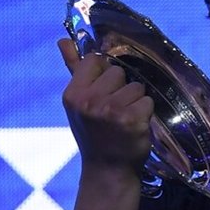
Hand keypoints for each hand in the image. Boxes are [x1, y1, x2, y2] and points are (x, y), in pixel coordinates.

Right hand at [58, 38, 153, 170]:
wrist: (108, 170)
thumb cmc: (93, 134)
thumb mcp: (78, 102)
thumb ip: (74, 68)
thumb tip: (62, 40)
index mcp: (74, 94)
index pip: (95, 61)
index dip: (102, 75)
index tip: (101, 94)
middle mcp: (91, 101)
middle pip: (118, 73)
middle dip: (120, 90)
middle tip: (112, 112)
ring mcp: (112, 111)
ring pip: (136, 87)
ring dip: (134, 102)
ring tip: (123, 120)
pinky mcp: (133, 120)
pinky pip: (147, 101)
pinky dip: (144, 113)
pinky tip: (134, 127)